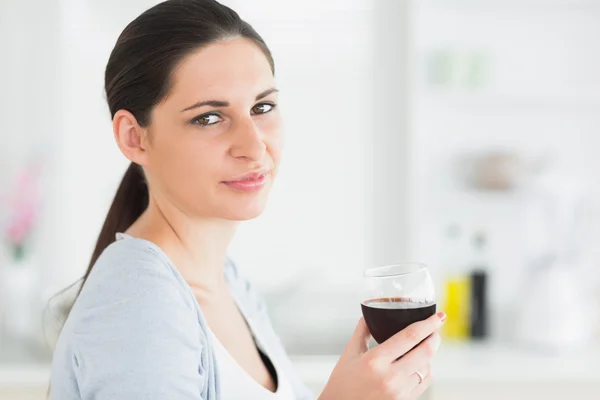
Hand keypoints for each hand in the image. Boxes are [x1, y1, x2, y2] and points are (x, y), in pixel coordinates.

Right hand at [319, 312, 445, 399]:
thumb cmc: (342, 383)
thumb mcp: (349, 353)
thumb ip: (362, 331)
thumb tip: (372, 313)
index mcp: (375, 361)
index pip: (409, 337)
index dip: (428, 324)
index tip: (439, 316)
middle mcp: (390, 377)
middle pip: (425, 352)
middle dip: (434, 337)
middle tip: (435, 329)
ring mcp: (399, 392)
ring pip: (427, 368)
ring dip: (429, 355)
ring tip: (423, 347)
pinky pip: (424, 383)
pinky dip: (425, 370)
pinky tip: (418, 364)